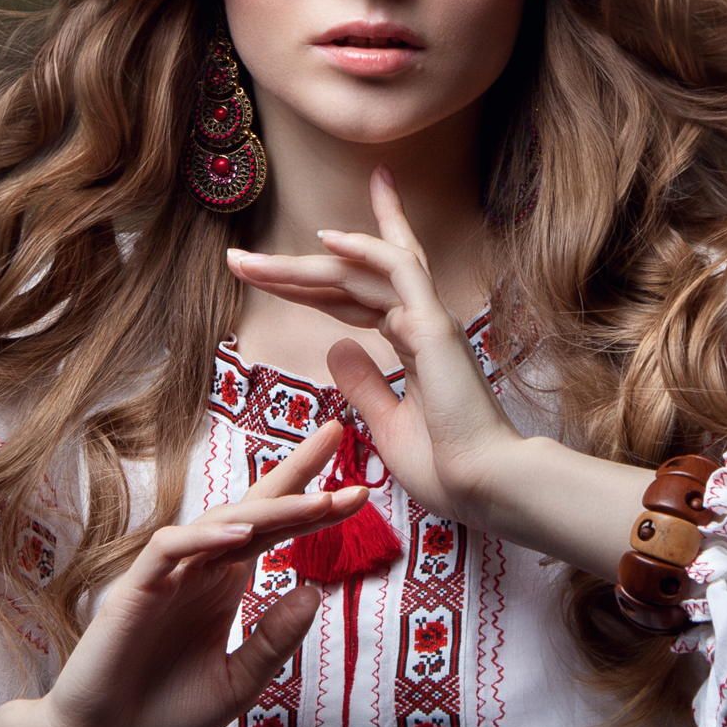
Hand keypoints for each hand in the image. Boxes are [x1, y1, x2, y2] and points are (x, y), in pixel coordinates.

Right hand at [33, 418, 362, 726]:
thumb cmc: (162, 716)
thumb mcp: (237, 683)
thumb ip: (274, 640)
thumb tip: (315, 591)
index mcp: (223, 584)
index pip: (274, 530)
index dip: (314, 508)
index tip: (360, 491)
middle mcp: (199, 569)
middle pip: (253, 509)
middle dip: (297, 475)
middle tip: (339, 438)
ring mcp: (167, 576)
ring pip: (220, 522)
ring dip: (271, 508)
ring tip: (319, 500)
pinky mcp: (134, 590)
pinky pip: (170, 548)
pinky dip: (205, 537)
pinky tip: (243, 534)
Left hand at [224, 164, 523, 522]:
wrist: (487, 486)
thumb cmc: (448, 465)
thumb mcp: (388, 424)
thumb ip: (364, 384)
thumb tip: (337, 349)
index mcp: (414, 343)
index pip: (358, 296)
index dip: (317, 280)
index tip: (275, 267)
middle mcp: (421, 322)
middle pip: (350, 278)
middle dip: (293, 267)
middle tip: (239, 259)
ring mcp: (429, 320)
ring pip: (361, 272)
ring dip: (303, 262)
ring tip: (249, 261)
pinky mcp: (435, 327)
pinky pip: (398, 272)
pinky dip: (365, 250)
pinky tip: (325, 240)